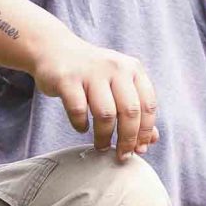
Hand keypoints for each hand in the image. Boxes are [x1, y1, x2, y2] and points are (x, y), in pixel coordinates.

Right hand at [31, 34, 157, 159]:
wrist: (54, 49)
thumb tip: (151, 140)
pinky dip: (80, 124)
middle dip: (127, 139)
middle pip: (130, 112)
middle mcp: (115, 67)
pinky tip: (82, 128)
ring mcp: (91, 72)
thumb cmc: (91, 73)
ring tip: (101, 145)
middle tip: (122, 155)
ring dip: (104, 136)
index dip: (146, 131)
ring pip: (106, 114)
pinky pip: (78, 110)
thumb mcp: (118, 84)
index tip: (140, 149)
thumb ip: (136, 109)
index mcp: (133, 69)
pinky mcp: (67, 79)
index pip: (148, 105)